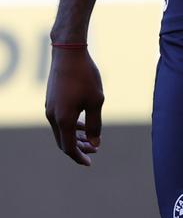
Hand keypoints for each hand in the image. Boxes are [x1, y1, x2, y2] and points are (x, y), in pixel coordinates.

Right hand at [44, 47, 103, 165]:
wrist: (68, 54)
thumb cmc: (85, 77)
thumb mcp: (96, 101)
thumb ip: (95, 124)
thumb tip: (95, 144)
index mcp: (63, 120)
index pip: (68, 147)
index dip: (79, 157)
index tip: (89, 163)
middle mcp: (52, 117)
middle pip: (63, 141)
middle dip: (78, 148)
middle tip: (94, 151)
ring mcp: (50, 109)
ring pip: (62, 130)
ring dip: (76, 136)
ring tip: (91, 139)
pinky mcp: (51, 101)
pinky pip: (60, 120)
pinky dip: (71, 126)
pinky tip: (84, 123)